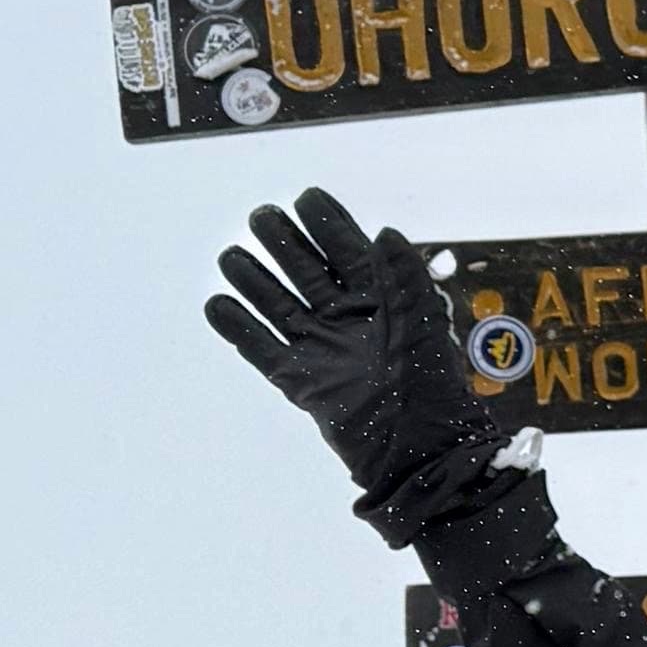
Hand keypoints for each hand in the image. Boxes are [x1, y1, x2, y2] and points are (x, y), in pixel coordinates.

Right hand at [206, 186, 523, 540]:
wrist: (417, 449)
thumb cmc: (429, 384)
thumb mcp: (423, 321)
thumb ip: (405, 274)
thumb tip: (383, 233)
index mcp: (381, 300)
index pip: (348, 252)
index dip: (328, 224)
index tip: (306, 198)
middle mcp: (347, 319)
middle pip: (307, 272)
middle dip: (284, 243)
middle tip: (261, 217)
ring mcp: (322, 348)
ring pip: (279, 305)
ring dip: (255, 280)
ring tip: (231, 255)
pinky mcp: (301, 380)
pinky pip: (263, 349)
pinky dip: (239, 328)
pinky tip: (217, 304)